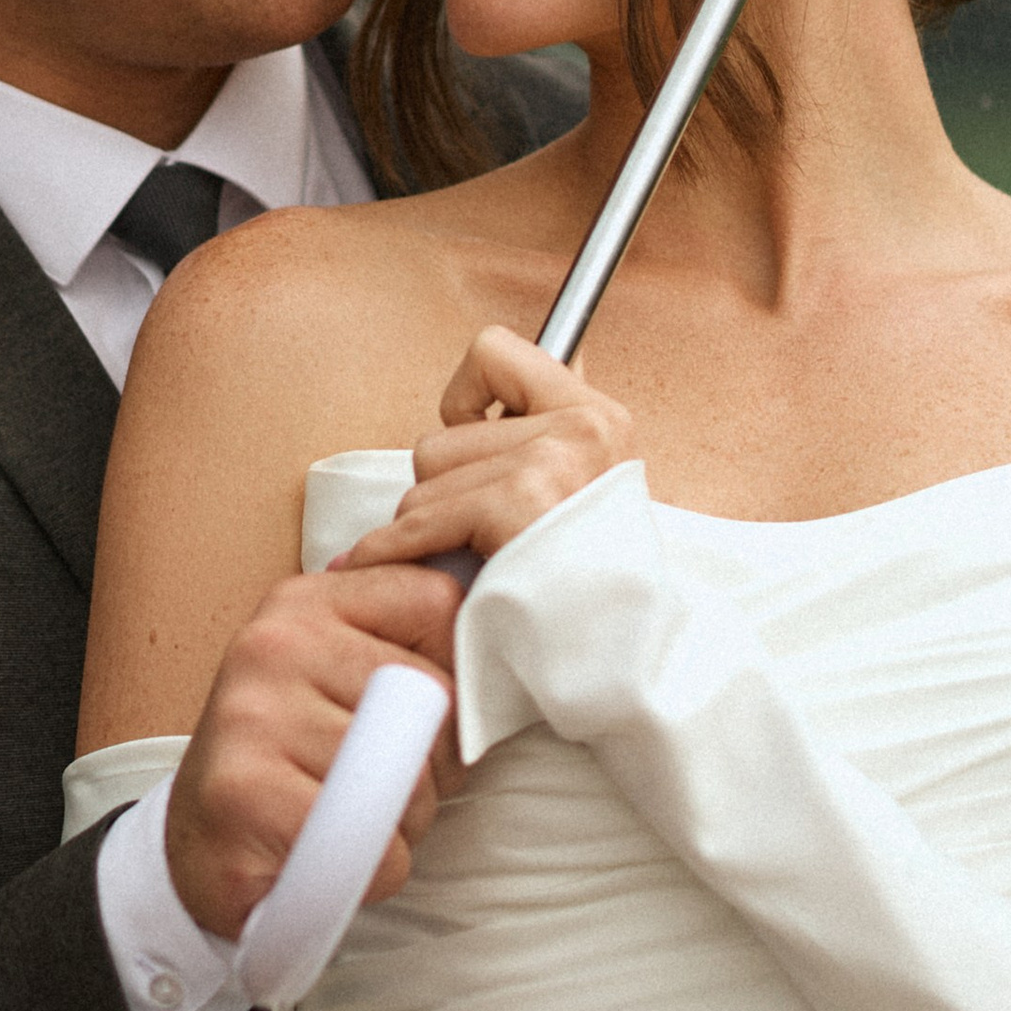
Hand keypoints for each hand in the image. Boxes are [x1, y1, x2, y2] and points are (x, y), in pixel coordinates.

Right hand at [165, 560, 460, 938]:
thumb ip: (399, 639)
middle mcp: (274, 642)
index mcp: (304, 602)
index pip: (437, 603)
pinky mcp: (248, 792)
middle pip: (434, 699)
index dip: (455, 677)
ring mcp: (254, 714)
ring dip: (399, 823)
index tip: (420, 717)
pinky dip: (372, 869)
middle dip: (430, 765)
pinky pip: (373, 842)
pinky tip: (329, 856)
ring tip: (348, 820)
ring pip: (408, 778)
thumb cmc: (291, 760)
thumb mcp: (336, 675)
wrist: (197, 846)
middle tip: (380, 787)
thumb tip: (498, 614)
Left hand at [339, 327, 633, 577]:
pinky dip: (395, 549)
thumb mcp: (577, 495)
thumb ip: (535, 433)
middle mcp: (582, 429)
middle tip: (480, 537)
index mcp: (598, 417)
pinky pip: (419, 517)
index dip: (465, 399)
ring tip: (478, 561)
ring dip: (432, 526)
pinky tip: (394, 566)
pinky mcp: (521, 504)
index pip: (492, 350)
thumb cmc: (579, 588)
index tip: (476, 440)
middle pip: (441, 435)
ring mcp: (553, 463)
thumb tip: (475, 393)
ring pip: (425, 475)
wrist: (617, 660)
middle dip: (445, 492)